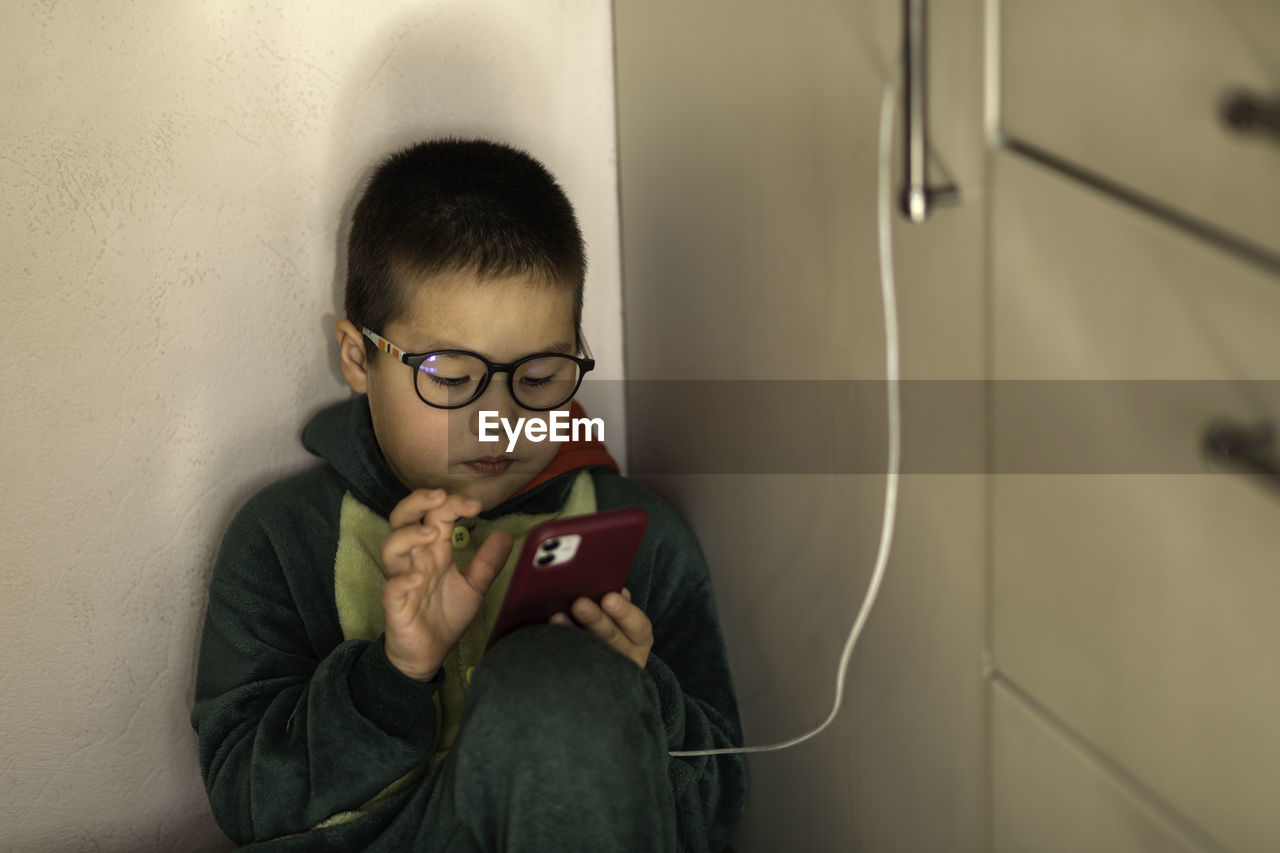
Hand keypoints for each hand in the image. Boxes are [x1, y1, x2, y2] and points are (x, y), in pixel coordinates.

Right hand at [381, 489, 512, 680]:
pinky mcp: (395, 604)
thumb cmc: (445, 615)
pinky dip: (402, 579)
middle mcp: (415, 559)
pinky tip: (418, 577)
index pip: (436, 516)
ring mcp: (402, 579)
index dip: (452, 504)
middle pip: (403, 519)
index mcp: (434, 551)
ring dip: (409, 536)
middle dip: (417, 503)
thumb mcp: (473, 587)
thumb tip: (505, 534)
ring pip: (391, 548)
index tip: (476, 506)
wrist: (428, 654)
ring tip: (432, 534)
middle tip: (439, 496)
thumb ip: (487, 563)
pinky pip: (391, 587)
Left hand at [549, 588, 652, 669]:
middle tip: (579, 604)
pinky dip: (561, 647)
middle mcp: (626, 658)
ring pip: (591, 653)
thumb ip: (617, 604)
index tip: (609, 597)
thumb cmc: (608, 629)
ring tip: (557, 617)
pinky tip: (550, 634)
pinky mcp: (585, 680)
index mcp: (639, 640)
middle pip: (612, 639)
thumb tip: (614, 587)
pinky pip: (573, 665)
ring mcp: (605, 672)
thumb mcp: (619, 618)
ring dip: (573, 632)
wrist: (596, 673)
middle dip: (596, 620)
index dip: (625, 612)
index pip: (639, 627)